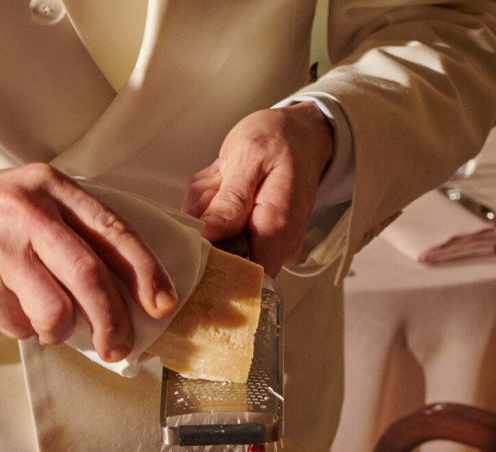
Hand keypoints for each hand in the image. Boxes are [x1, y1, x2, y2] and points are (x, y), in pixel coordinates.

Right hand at [0, 163, 175, 360]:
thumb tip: (125, 288)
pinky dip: (22, 328)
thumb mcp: (27, 200)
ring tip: (47, 327)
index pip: (113, 233)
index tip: (161, 304)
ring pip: (57, 310)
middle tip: (117, 347)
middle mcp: (28, 211)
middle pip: (91, 277)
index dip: (145, 274)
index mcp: (50, 187)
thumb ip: (72, 231)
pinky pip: (20, 324)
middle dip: (113, 322)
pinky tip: (4, 309)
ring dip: (60, 332)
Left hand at [183, 103, 334, 275]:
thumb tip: (210, 234)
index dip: (213, 265)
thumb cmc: (278, 139)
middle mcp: (274, 245)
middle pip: (221, 258)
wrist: (300, 132)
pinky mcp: (252, 236)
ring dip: (205, 208)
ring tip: (222, 178)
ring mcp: (263, 243)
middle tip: (215, 184)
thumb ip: (231, 198)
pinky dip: (210, 206)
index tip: (195, 232)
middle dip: (203, 222)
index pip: (244, 275)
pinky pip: (216, 230)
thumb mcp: (249, 156)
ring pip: (213, 241)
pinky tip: (223, 183)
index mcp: (275, 228)